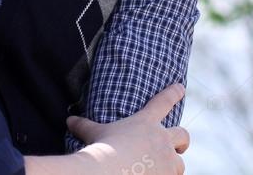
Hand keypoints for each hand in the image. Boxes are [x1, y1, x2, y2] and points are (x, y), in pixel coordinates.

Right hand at [67, 84, 189, 173]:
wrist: (108, 173)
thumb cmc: (101, 150)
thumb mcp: (93, 134)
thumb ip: (84, 126)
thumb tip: (69, 120)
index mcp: (146, 123)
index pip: (163, 102)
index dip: (173, 93)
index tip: (181, 87)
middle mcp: (161, 139)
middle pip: (183, 136)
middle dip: (182, 142)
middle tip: (179, 147)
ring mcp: (167, 161)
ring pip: (179, 164)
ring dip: (172, 166)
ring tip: (162, 171)